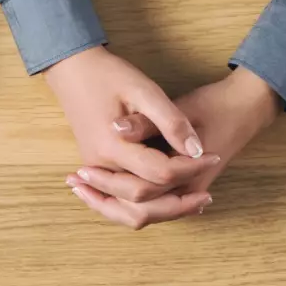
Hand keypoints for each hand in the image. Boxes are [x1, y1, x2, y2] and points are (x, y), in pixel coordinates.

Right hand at [44, 46, 220, 228]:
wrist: (72, 72)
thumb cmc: (108, 75)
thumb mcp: (144, 90)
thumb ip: (170, 121)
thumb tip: (196, 150)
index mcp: (113, 147)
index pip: (160, 173)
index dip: (191, 168)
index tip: (213, 156)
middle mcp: (101, 167)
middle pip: (143, 203)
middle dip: (179, 203)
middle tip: (207, 197)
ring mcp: (96, 171)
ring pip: (128, 211)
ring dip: (161, 213)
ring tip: (191, 206)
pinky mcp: (96, 170)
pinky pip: (120, 202)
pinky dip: (143, 208)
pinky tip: (166, 205)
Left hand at [74, 67, 281, 224]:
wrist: (245, 107)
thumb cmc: (215, 106)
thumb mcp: (181, 107)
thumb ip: (149, 121)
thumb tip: (116, 128)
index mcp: (189, 178)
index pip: (139, 193)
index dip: (106, 184)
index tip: (80, 172)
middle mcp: (187, 193)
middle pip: (137, 214)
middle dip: (102, 201)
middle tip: (74, 183)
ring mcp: (185, 194)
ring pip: (141, 215)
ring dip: (110, 205)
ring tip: (79, 187)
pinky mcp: (182, 189)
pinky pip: (148, 205)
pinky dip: (122, 199)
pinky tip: (99, 185)